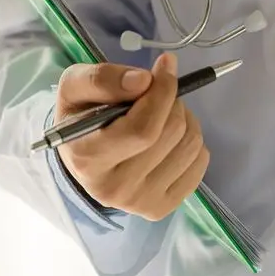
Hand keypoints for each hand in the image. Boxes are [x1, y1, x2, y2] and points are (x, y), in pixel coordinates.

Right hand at [53, 53, 209, 220]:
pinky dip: (191, 140)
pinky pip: (199, 163)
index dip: (162, 93)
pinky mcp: (161, 208)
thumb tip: (144, 80)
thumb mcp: (74, 86)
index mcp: (88, 159)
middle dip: (171, 101)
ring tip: (162, 113)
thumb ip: (101, 78)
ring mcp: (140, 202)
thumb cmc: (79, 117)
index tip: (165, 67)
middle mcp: (114, 188)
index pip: (143, 129)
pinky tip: (169, 137)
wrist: (80, 156)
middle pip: (171, 134)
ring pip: (191, 146)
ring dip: (183, 118)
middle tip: (157, 92)